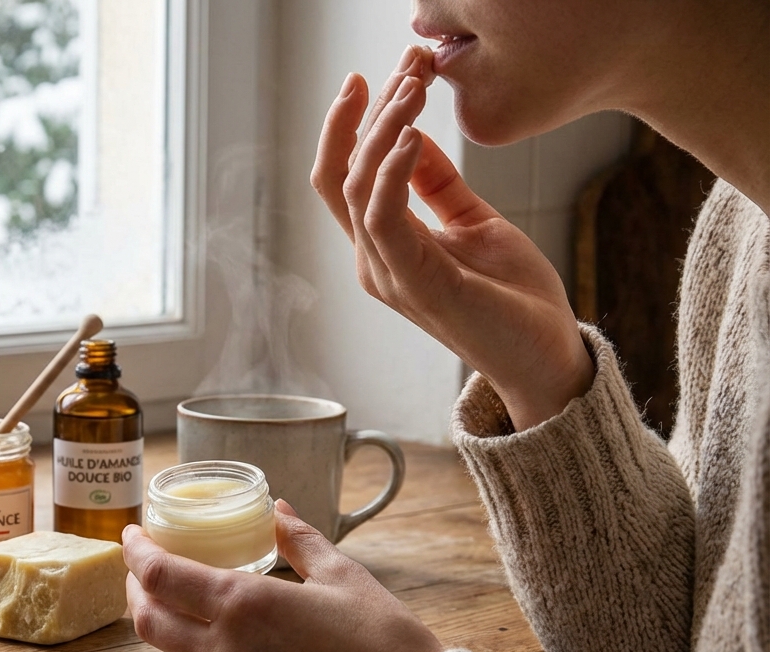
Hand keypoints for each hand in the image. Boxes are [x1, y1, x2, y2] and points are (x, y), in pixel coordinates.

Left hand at [122, 501, 441, 651]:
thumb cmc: (384, 642)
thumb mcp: (342, 575)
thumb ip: (299, 540)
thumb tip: (279, 509)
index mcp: (243, 606)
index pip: (159, 575)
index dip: (135, 552)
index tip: (131, 533)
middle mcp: (225, 648)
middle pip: (148, 617)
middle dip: (134, 586)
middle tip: (141, 563)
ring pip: (168, 648)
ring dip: (157, 616)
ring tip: (168, 591)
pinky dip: (186, 644)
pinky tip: (205, 627)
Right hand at [310, 46, 592, 429]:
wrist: (546, 356)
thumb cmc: (513, 299)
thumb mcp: (473, 223)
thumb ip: (438, 188)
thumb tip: (414, 140)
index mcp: (384, 246)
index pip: (344, 176)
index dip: (352, 123)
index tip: (380, 73)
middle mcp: (374, 259)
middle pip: (337, 174)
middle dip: (362, 113)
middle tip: (403, 64)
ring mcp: (389, 273)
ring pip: (356, 187)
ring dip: (382, 128)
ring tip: (415, 87)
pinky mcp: (416, 283)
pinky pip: (384, 218)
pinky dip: (392, 171)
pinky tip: (416, 134)